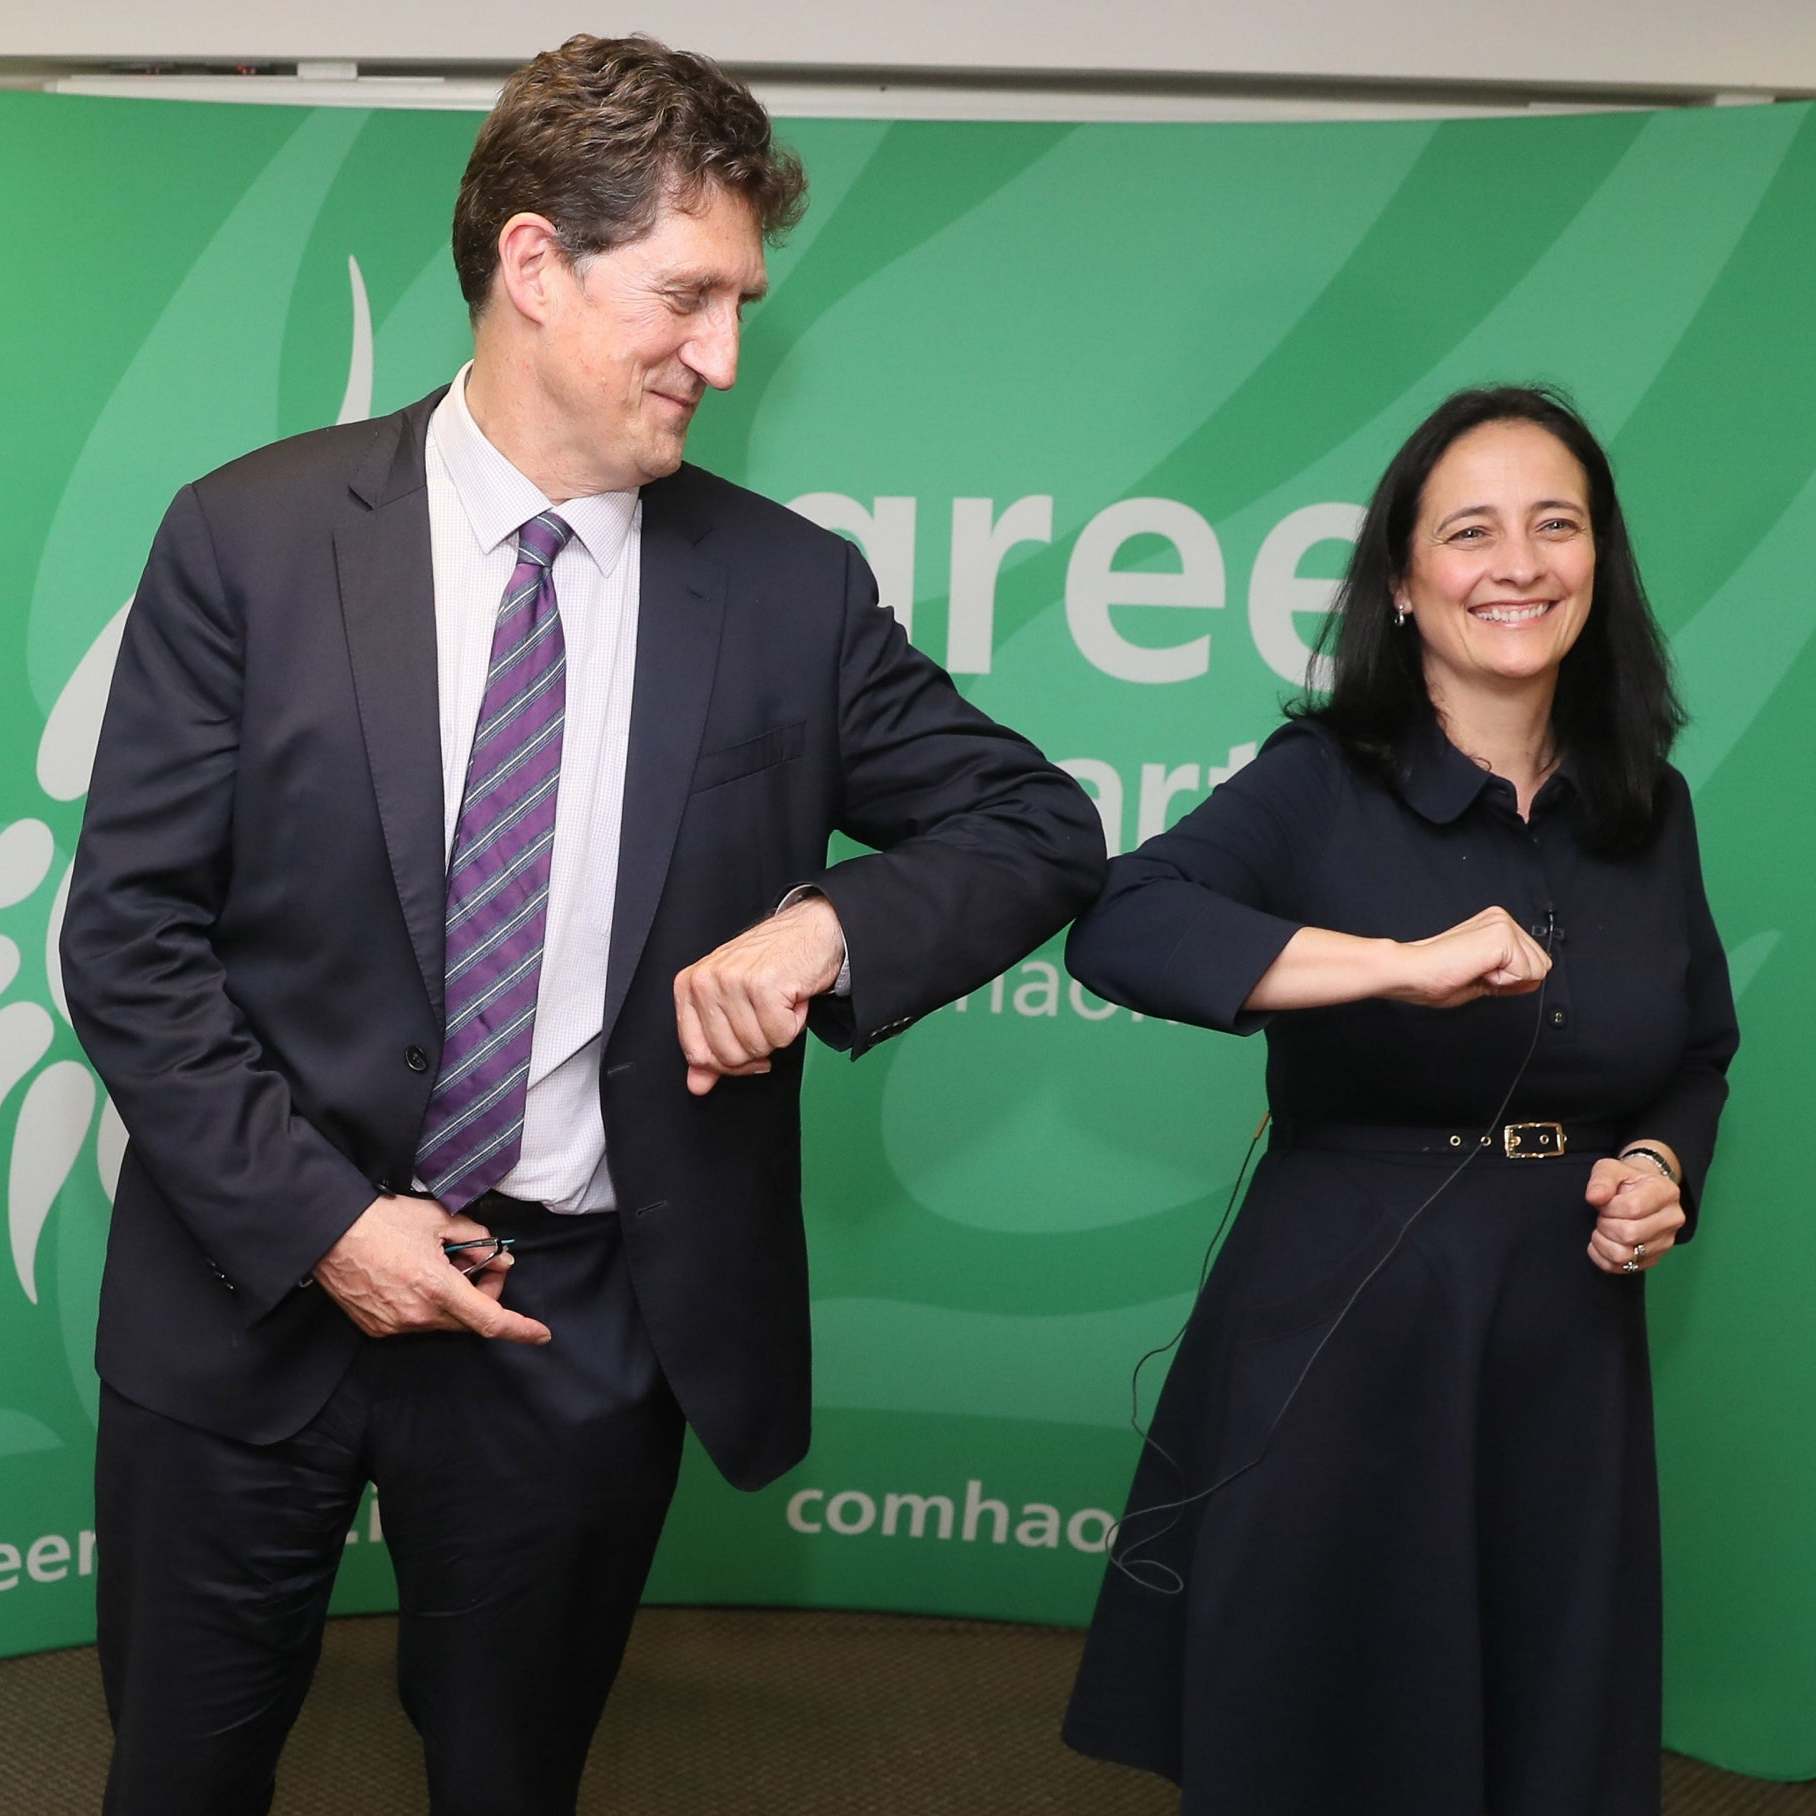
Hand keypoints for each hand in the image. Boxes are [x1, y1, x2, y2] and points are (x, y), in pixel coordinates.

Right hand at [312, 1194, 551, 1343]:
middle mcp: (417, 1315)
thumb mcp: (439, 1218)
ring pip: (443, 1321)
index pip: (489, 1320)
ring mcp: (395, 1325)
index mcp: (436, 1288)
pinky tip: (416, 1276)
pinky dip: (428, 1305)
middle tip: (477, 1262)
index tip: (541, 1334)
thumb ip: (478, 1239)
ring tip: (440, 1263)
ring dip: (455, 1299)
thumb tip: (499, 1259)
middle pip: (469, 1320)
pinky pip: (417, 1322)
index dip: (519, 1329)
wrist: (328, 1231)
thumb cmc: (383, 1219)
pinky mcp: (376, 1328)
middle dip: (484, 1295)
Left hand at [673, 896, 845, 1095]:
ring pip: (756, 1047)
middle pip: (727, 1055)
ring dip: (779, 1031)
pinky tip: (793, 998)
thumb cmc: (771, 964)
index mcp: (690, 985)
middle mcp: (706, 981)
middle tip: (769, 1018)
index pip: (695, 1053)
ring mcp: (733, 981)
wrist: (811, 929)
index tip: (746, 1052)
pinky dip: (795, 1023)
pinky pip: (780, 1035)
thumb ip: (711, 1045)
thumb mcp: (732, 1003)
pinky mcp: (764, 985)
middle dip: (758, 1047)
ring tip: (781, 1002)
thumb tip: (697, 1085)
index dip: (726, 1064)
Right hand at [1382, 907, 1551, 1008]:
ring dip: (1507, 980)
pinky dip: (1503, 981)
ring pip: (1537, 968)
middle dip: (1513, 979)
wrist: (1413, 971)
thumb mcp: (1482, 979)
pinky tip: (1478, 970)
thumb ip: (1511, 976)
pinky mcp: (1503, 936)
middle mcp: (1501, 919)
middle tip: (1477, 972)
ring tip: (1476, 970)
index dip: (1512, 979)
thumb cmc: (1434, 975)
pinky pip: (1526, 973)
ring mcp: (1503, 924)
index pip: (1534, 959)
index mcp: (1495, 925)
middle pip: (1541, 964)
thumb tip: (1535, 979)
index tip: (1480, 973)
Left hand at [1585, 1151, 1684, 1275]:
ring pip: (1626, 1256)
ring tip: (1602, 1229)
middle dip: (1605, 1224)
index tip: (1604, 1202)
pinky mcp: (1654, 1259)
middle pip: (1630, 1234)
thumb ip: (1601, 1180)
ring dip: (1603, 1243)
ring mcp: (1665, 1242)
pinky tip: (1601, 1243)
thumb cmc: (1625, 1181)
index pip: (1633, 1208)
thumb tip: (1594, 1198)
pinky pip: (1623, 1269)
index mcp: (1666, 1192)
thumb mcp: (1610, 1169)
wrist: (1639, 1192)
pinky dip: (1603, 1258)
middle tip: (1603, 1216)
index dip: (1609, 1207)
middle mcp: (1672, 1219)